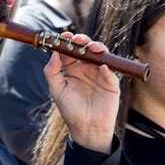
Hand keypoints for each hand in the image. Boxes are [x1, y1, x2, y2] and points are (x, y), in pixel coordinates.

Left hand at [43, 33, 119, 153]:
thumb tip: (53, 53)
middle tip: (78, 39)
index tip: (64, 36)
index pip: (70, 50)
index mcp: (72, 69)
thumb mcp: (56, 90)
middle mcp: (86, 68)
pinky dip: (107, 68)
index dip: (67, 41)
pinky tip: (102, 67)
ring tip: (92, 48)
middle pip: (86, 48)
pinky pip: (111, 72)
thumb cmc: (70, 110)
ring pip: (101, 55)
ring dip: (97, 48)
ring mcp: (100, 74)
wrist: (87, 129)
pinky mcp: (112, 82)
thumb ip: (52, 72)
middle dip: (82, 40)